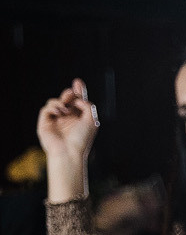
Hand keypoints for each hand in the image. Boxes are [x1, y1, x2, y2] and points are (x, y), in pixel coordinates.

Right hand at [37, 79, 97, 201]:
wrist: (68, 152)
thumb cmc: (82, 139)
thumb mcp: (91, 120)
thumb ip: (88, 106)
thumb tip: (78, 98)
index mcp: (79, 118)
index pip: (77, 102)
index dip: (78, 92)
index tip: (78, 82)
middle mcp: (67, 118)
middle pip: (66, 100)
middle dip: (69, 94)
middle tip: (71, 93)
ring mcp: (55, 120)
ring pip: (55, 102)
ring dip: (61, 101)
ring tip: (65, 108)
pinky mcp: (45, 123)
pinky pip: (46, 109)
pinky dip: (53, 107)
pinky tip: (60, 112)